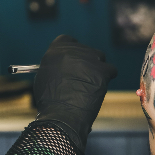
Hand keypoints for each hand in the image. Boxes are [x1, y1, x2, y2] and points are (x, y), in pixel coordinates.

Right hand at [33, 35, 116, 152]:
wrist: (62, 114)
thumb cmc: (49, 100)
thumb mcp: (44, 76)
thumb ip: (54, 65)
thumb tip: (63, 66)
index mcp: (56, 50)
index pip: (67, 40)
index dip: (71, 50)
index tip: (72, 59)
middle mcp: (73, 50)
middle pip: (85, 49)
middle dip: (85, 61)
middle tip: (82, 76)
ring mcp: (89, 59)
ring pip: (99, 58)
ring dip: (96, 68)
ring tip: (90, 83)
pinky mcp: (102, 70)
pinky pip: (111, 69)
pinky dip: (107, 76)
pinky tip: (100, 85)